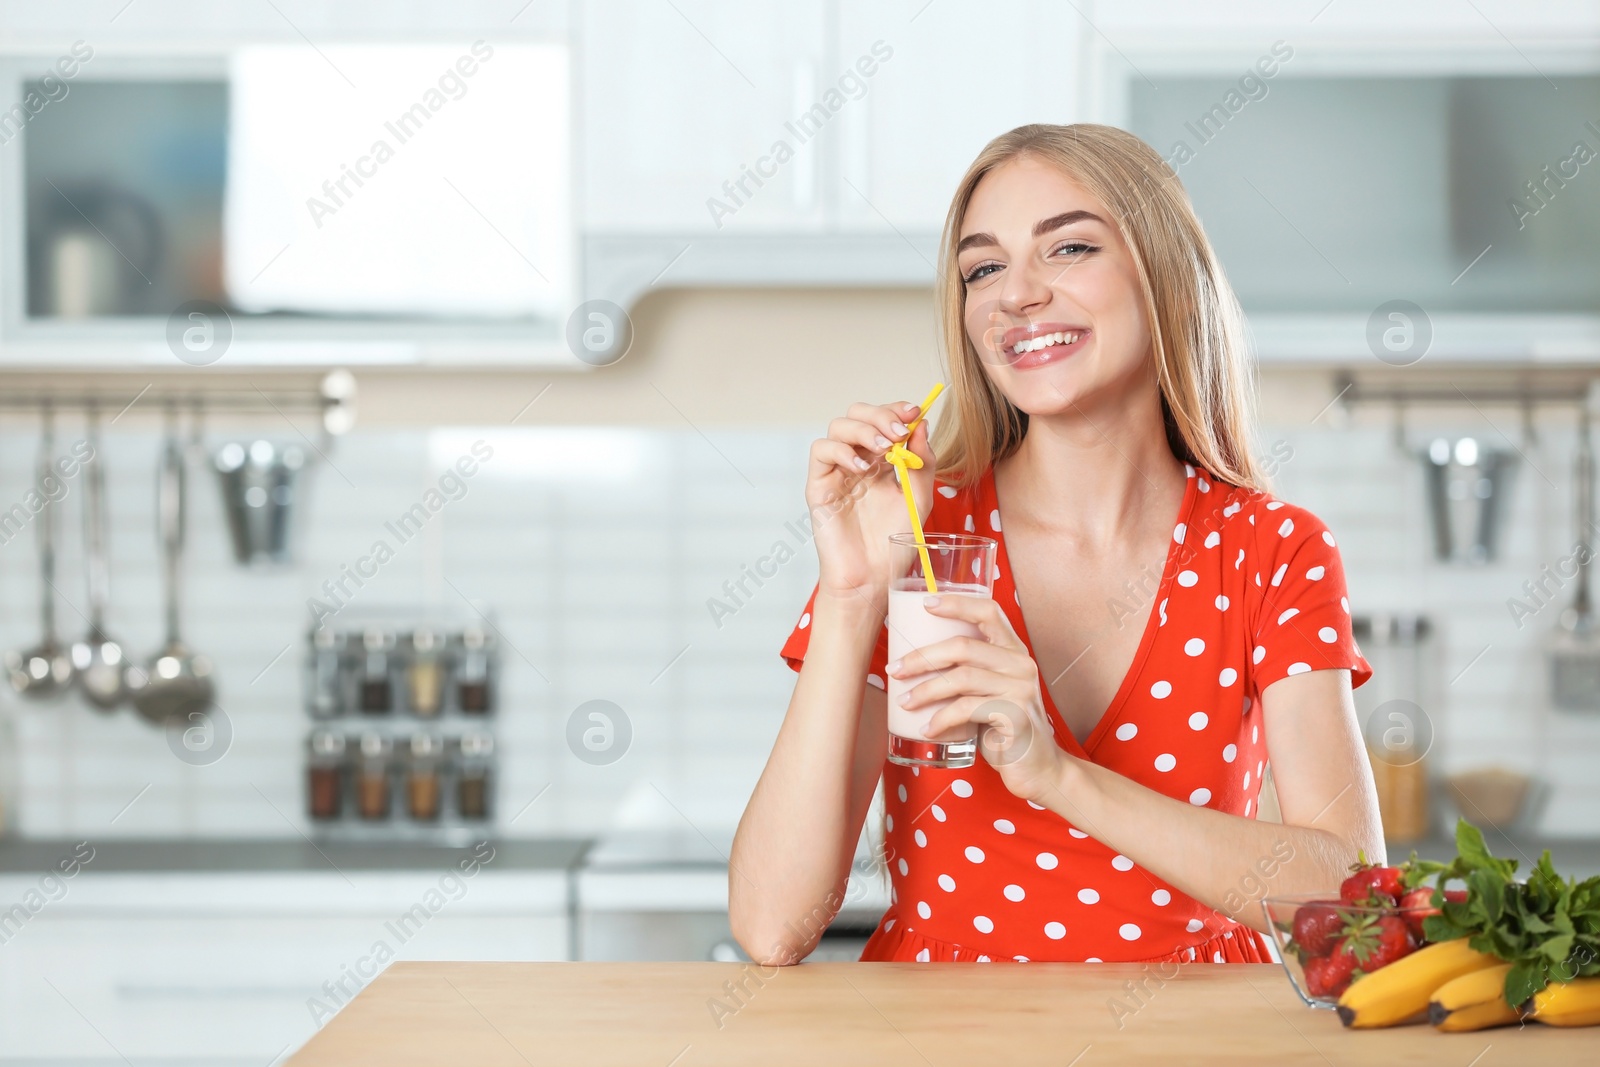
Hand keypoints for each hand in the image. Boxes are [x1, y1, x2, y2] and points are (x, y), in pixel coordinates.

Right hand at [805, 401, 936, 608]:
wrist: (872, 580)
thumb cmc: (893, 545)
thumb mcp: (919, 499)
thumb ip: (922, 463)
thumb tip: (921, 425)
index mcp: (881, 462)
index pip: (883, 420)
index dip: (896, 410)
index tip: (915, 412)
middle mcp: (857, 462)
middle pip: (858, 415)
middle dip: (880, 415)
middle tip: (899, 431)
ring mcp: (836, 473)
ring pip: (838, 427)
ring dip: (863, 430)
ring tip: (884, 448)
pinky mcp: (819, 486)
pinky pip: (821, 452)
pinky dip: (842, 451)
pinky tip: (863, 469)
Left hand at [886, 593, 1066, 804]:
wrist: (1037, 767)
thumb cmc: (1003, 727)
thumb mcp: (988, 691)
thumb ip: (967, 672)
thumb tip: (914, 661)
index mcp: (1013, 650)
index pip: (989, 611)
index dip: (957, 603)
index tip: (925, 603)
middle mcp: (1021, 663)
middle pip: (963, 646)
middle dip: (922, 657)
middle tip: (894, 670)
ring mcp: (1021, 689)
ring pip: (962, 677)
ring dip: (925, 690)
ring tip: (904, 702)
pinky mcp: (1016, 716)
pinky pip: (968, 709)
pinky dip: (942, 718)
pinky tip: (927, 728)